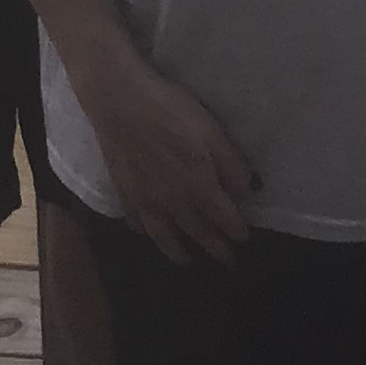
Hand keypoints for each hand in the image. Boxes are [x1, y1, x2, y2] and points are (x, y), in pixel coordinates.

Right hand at [71, 46, 254, 265]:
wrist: (119, 102)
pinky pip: (137, 221)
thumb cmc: (170, 110)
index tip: (244, 239)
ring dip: (179, 251)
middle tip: (227, 261)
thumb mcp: (211, 130)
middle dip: (215, 248)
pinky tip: (149, 233)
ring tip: (188, 262)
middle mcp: (172, 201)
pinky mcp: (124, 191)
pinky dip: (146, 233)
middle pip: (197, 231)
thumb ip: (230, 164)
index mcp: (198, 186)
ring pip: (165, 235)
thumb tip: (246, 191)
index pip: (223, 217)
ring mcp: (145, 200)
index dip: (235, 230)